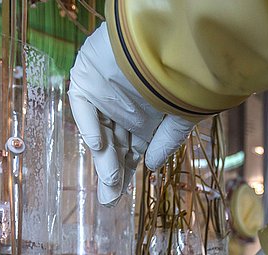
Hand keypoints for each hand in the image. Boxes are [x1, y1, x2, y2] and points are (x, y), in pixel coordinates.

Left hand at [68, 22, 195, 204]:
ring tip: (109, 182)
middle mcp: (125, 107)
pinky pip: (83, 106)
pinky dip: (90, 125)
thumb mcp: (181, 118)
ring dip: (104, 157)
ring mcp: (105, 93)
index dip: (127, 171)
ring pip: (102, 131)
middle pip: (115, 145)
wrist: (174, 42)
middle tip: (109, 200)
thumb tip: (152, 167)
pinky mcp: (89, 77)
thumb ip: (166, 142)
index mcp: (147, 115)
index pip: (132, 148)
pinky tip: (99, 145)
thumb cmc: (184, 78)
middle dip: (113, 173)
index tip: (121, 196)